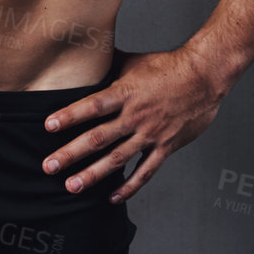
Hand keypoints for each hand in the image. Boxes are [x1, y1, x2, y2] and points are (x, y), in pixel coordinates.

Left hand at [39, 46, 226, 202]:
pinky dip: (130, 187)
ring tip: (72, 186)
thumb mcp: (134, 61)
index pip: (92, 106)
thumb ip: (109, 64)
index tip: (48, 126)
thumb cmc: (169, 65)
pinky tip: (113, 197)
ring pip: (117, 159)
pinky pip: (145, 171)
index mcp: (126, 93)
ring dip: (93, 174)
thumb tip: (86, 56)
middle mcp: (135, 116)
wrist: (204, 77)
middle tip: (49, 166)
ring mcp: (150, 134)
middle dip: (71, 153)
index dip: (70, 116)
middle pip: (98, 138)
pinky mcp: (165, 146)